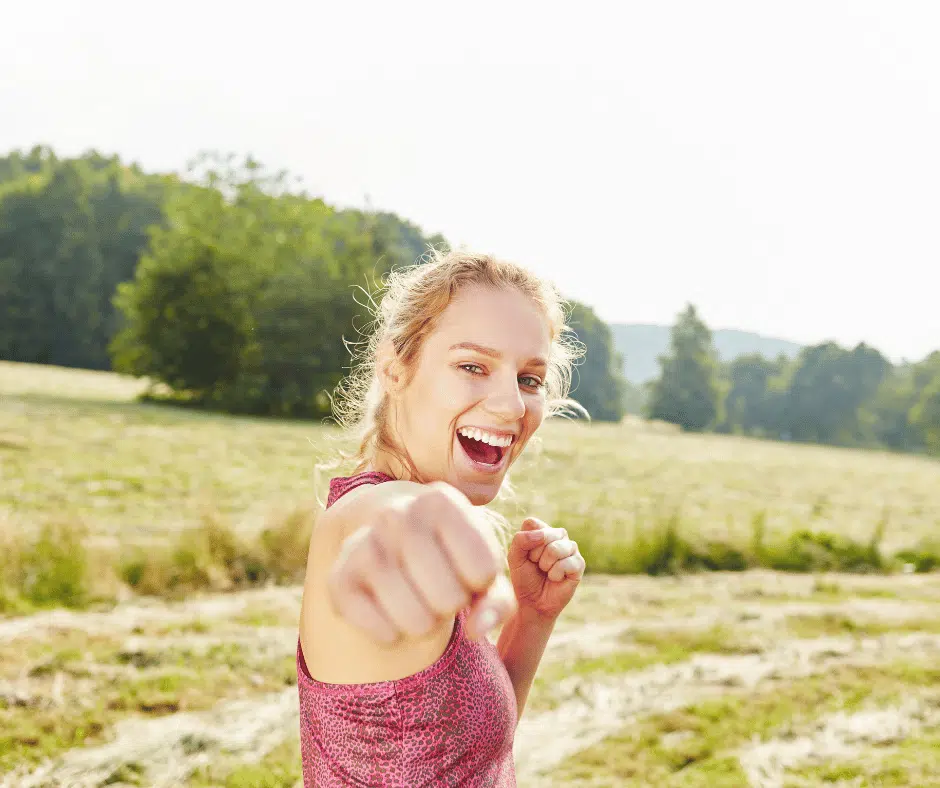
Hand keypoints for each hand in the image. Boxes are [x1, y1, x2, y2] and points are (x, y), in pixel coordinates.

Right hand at [327, 481, 516, 643]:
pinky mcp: (339, 578)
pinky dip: (393, 635)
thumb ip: (497, 600)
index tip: (466, 570)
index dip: (479, 583)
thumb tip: (479, 629)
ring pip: (416, 621)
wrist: (386, 536)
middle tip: (439, 589)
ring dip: (425, 625)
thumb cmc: (448, 555)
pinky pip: (381, 632)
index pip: (483, 571)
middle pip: (450, 598)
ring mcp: (363, 544)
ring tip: (419, 602)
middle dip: (452, 605)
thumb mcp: (480, 566)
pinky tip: (391, 614)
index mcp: (440, 501)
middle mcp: (397, 514)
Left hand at [507, 517, 584, 620]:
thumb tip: (543, 535)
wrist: (533, 602)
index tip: (526, 555)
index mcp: (542, 530)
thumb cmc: (524, 578)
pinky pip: (567, 563)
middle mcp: (558, 536)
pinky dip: (555, 574)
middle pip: (545, 535)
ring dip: (545, 565)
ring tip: (546, 572)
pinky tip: (556, 579)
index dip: (525, 542)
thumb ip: (521, 540)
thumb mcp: (515, 557)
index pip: (533, 523)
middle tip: (537, 566)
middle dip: (535, 555)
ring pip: (556, 548)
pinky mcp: (579, 564)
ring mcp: (570, 549)